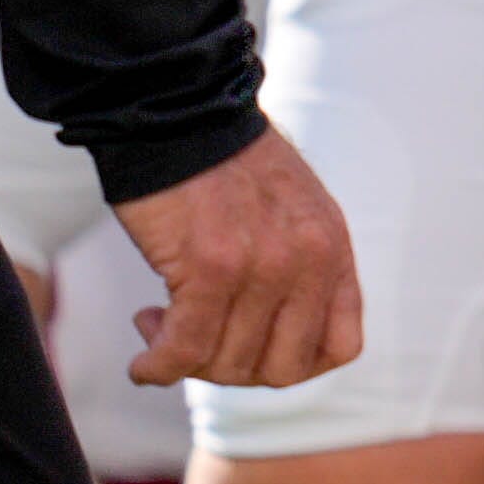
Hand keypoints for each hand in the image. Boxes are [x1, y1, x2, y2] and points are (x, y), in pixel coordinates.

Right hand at [113, 126, 361, 390]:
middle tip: (195, 343)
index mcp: (332, 248)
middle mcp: (308, 261)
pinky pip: (185, 350)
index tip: (250, 352)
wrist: (179, 113)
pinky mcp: (210, 267)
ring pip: (228, 364)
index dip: (292, 364)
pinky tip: (144, 360)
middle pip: (279, 369)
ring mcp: (263, 267)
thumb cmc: (222, 166)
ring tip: (159, 325)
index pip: (340, 347)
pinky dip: (158, 366)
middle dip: (231, 370)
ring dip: (186, 362)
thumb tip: (269, 341)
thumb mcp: (293, 213)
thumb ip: (299, 269)